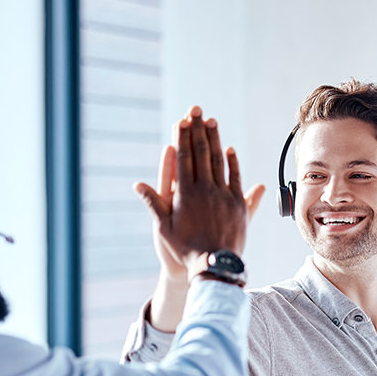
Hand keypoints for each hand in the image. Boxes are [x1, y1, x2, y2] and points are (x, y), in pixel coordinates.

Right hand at [134, 107, 263, 267]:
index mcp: (186, 194)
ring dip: (216, 140)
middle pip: (201, 153)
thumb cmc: (185, 250)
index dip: (183, 137)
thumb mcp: (164, 228)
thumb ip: (153, 203)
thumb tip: (138, 184)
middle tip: (197, 111)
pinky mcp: (238, 204)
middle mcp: (205, 190)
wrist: (214, 265)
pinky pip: (235, 178)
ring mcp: (224, 195)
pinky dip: (233, 162)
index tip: (182, 120)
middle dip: (198, 130)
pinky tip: (230, 150)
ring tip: (212, 122)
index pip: (183, 158)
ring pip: (219, 161)